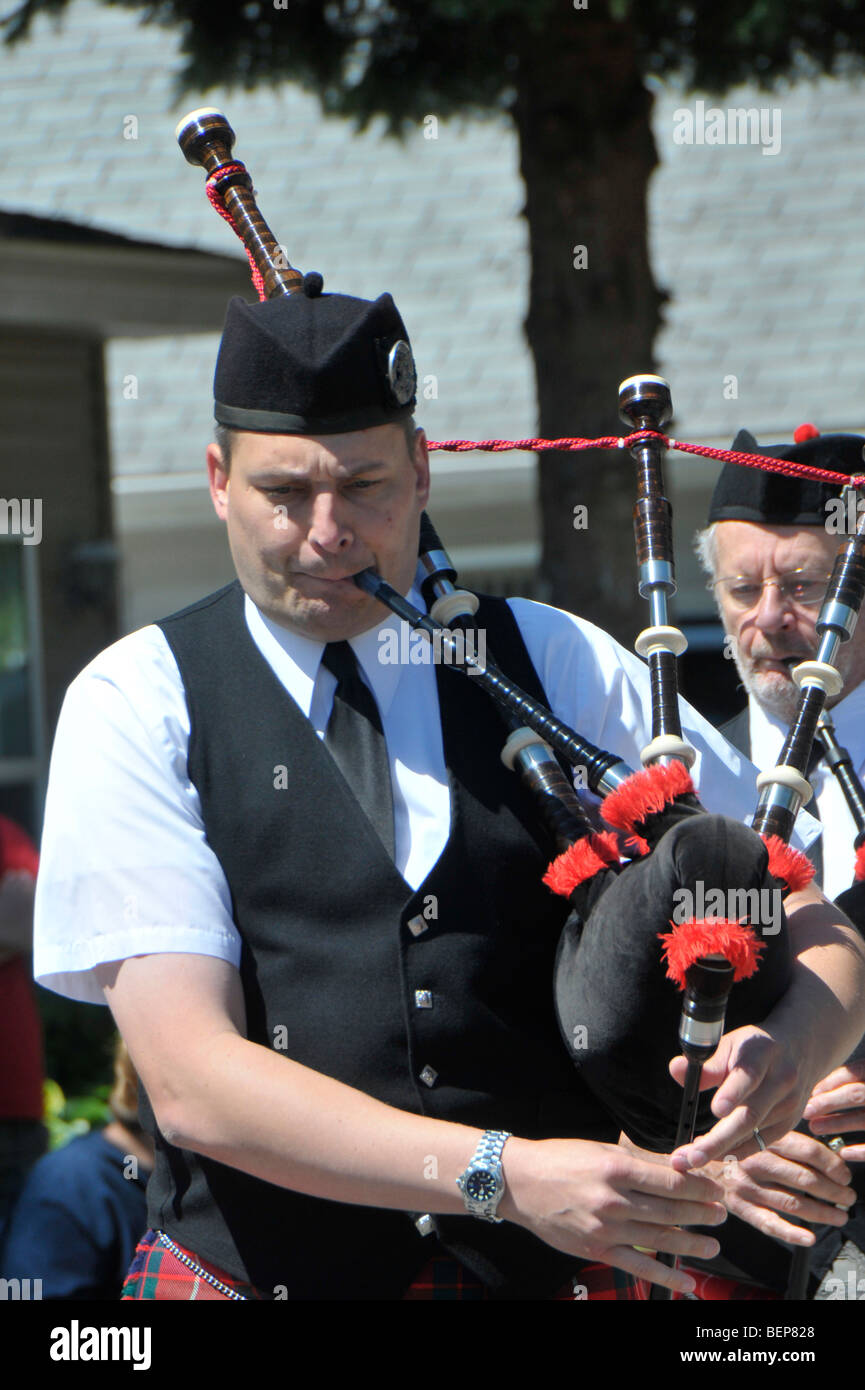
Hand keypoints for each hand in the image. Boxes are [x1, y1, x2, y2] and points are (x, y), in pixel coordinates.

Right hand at [500, 1136, 726, 1295]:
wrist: (520, 1182)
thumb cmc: (561, 1159)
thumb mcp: (602, 1150)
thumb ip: (639, 1162)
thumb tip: (677, 1169)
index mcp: (616, 1168)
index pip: (669, 1182)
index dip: (698, 1188)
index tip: (715, 1189)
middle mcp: (613, 1200)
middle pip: (669, 1210)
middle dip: (701, 1214)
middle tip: (721, 1214)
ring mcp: (605, 1228)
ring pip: (659, 1238)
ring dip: (691, 1244)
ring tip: (713, 1245)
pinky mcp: (597, 1249)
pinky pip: (637, 1265)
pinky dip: (664, 1275)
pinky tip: (686, 1281)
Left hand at [668, 1025, 812, 1170]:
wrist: (800, 1049)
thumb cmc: (754, 1049)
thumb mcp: (730, 1044)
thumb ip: (706, 1063)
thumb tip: (676, 1070)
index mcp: (763, 1052)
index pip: (748, 1075)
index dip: (733, 1093)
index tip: (716, 1110)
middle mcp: (781, 1080)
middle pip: (750, 1115)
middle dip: (718, 1140)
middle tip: (691, 1156)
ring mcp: (789, 1105)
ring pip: (752, 1134)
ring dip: (719, 1149)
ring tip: (689, 1159)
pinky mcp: (790, 1123)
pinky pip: (760, 1143)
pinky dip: (735, 1151)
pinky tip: (712, 1155)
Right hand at [710, 1131, 855, 1244]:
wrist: (694, 1162)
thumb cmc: (733, 1147)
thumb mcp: (757, 1131)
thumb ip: (787, 1140)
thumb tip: (829, 1157)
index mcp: (764, 1139)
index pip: (808, 1152)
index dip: (833, 1165)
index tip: (845, 1175)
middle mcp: (757, 1162)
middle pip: (806, 1179)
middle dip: (834, 1192)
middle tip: (847, 1197)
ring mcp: (749, 1187)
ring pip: (794, 1204)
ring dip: (822, 1213)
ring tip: (838, 1216)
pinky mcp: (741, 1208)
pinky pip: (769, 1223)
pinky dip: (791, 1233)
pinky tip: (808, 1237)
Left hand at [803, 1059, 864, 1160]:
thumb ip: (854, 1077)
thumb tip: (817, 1087)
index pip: (855, 1071)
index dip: (831, 1081)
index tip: (811, 1091)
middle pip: (856, 1093)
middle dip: (828, 1102)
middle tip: (806, 1110)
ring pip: (864, 1118)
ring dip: (837, 1123)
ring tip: (814, 1127)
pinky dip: (861, 1150)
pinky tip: (843, 1153)